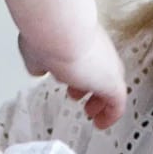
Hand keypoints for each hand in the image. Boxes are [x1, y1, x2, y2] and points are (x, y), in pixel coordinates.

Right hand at [0, 0, 127, 129]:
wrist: (59, 30)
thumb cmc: (47, 33)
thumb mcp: (36, 50)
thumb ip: (40, 60)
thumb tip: (38, 69)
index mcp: (78, 38)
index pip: (83, 56)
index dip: (75, 69)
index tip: (68, 77)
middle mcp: (95, 49)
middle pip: (99, 70)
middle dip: (87, 85)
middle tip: (77, 94)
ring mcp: (106, 65)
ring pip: (108, 85)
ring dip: (96, 99)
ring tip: (90, 110)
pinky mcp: (113, 83)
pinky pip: (116, 104)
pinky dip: (108, 115)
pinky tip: (101, 123)